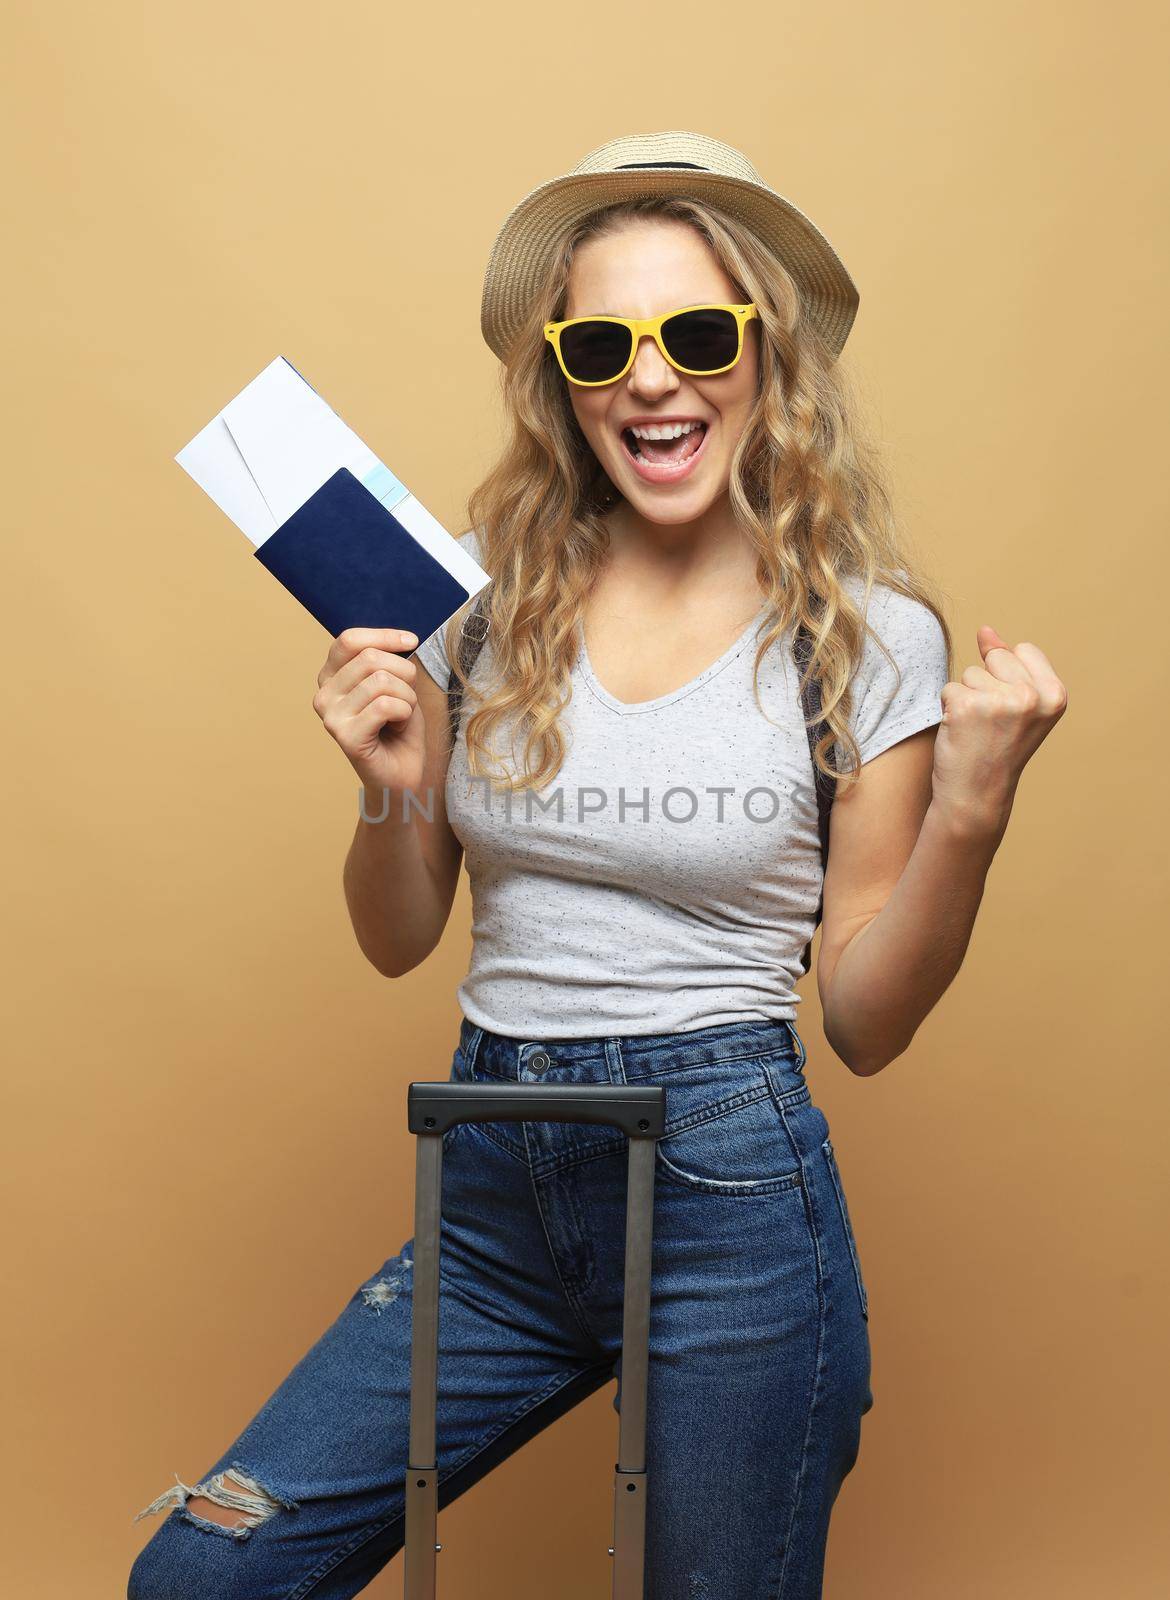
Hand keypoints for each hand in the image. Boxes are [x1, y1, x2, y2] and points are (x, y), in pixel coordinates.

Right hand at [312, 627, 424, 794]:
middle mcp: (324, 694)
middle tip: (406, 698)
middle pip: (371, 658)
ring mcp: (331, 716)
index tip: (411, 641)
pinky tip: (397, 728)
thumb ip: (387, 661)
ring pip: (382, 681)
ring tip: (399, 717)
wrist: (401, 774)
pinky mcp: (345, 736)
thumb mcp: (395, 684)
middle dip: (404, 674)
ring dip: (406, 698)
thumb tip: (403, 640)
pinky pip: (386, 705)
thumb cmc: (398, 728)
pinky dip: (404, 714)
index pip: (350, 640)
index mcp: (331, 677)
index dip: (384, 636)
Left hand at [933, 625, 1067, 834]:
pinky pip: (949, 688)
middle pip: (995, 657)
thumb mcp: (1017, 704)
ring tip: (977, 730)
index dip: (1009, 677)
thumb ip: (1005, 663)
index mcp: (1055, 694)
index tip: (1011, 712)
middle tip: (992, 723)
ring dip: (966, 697)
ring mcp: (999, 702)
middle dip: (987, 684)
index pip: (1022, 650)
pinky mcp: (966, 707)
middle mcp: (1032, 697)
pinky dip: (948, 708)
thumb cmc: (996, 749)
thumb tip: (986, 630)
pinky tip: (960, 733)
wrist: (976, 795)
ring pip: (969, 673)